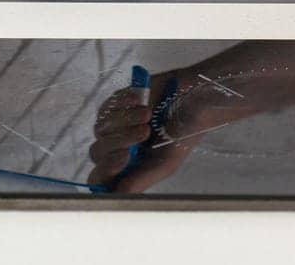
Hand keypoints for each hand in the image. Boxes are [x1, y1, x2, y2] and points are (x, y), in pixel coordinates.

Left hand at [87, 68, 252, 192]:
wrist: (196, 99)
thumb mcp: (168, 161)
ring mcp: (114, 127)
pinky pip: (106, 108)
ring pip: (101, 129)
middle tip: (144, 131)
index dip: (105, 171)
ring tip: (148, 113)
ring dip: (125, 121)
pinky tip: (140, 101)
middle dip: (119, 142)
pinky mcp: (115, 105)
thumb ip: (142, 178)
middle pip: (97, 152)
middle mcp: (117, 149)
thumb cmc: (185, 132)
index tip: (124, 156)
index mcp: (128, 168)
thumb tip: (119, 194)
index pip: (102, 178)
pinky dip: (122, 105)